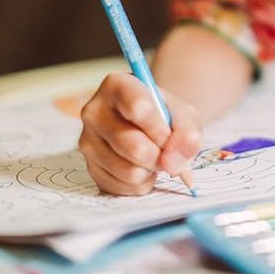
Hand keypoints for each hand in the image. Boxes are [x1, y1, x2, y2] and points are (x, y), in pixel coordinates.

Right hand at [79, 72, 202, 195]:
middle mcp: (94, 111)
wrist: (149, 125)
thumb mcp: (183, 114)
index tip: (169, 134)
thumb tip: (173, 163)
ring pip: (129, 171)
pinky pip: (123, 187)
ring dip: (152, 170)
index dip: (161, 129)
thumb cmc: (164, 114)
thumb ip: (187, 133)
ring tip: (153, 156)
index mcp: (116, 86)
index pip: (138, 108)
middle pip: (134, 146)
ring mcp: (88, 141)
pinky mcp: (90, 168)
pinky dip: (141, 183)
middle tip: (166, 149)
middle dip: (161, 155)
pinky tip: (142, 167)